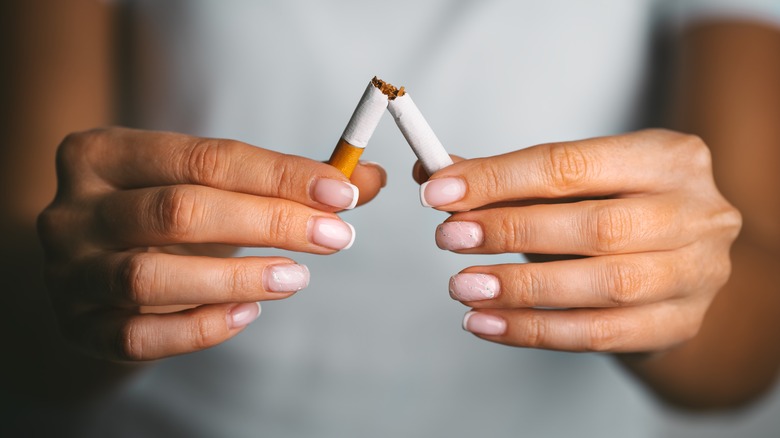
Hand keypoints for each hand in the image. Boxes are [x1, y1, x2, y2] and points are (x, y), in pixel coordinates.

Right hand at [37, 127, 384, 360]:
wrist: (100, 267)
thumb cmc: (168, 217)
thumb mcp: (214, 186)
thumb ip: (288, 181)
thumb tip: (368, 178)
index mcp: (102, 153)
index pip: (204, 157)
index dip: (279, 175)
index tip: (341, 192)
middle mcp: (72, 210)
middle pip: (179, 210)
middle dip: (269, 222)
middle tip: (335, 237)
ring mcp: (68, 272)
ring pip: (149, 276)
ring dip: (236, 277)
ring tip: (298, 279)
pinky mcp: (79, 327)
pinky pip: (138, 337)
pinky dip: (200, 327)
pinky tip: (249, 313)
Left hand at [417, 129, 740, 352]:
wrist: (674, 267)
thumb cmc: (612, 212)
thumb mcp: (571, 184)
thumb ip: (506, 178)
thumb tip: (434, 174)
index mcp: (667, 156)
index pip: (570, 164)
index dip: (499, 179)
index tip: (439, 192)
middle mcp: (696, 212)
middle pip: (594, 226)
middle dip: (510, 231)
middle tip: (449, 237)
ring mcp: (696, 273)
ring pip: (602, 286)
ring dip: (520, 288)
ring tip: (462, 287)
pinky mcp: (679, 323)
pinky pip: (598, 334)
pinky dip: (534, 330)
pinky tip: (487, 323)